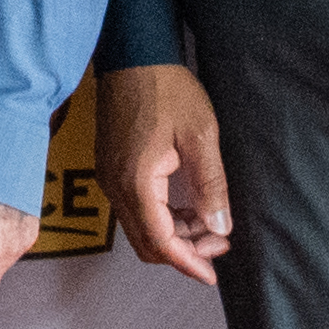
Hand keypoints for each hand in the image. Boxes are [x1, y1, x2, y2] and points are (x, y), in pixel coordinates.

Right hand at [100, 62, 232, 280]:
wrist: (133, 54)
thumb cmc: (166, 89)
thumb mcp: (201, 135)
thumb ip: (210, 185)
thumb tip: (220, 227)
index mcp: (137, 182)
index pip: (161, 241)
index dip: (188, 262)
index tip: (212, 273)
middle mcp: (115, 186)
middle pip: (147, 242)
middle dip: (184, 251)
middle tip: (218, 244)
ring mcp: (108, 177)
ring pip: (140, 228)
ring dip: (173, 235)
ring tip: (209, 226)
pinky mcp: (111, 168)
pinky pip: (134, 209)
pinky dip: (161, 218)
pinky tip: (186, 208)